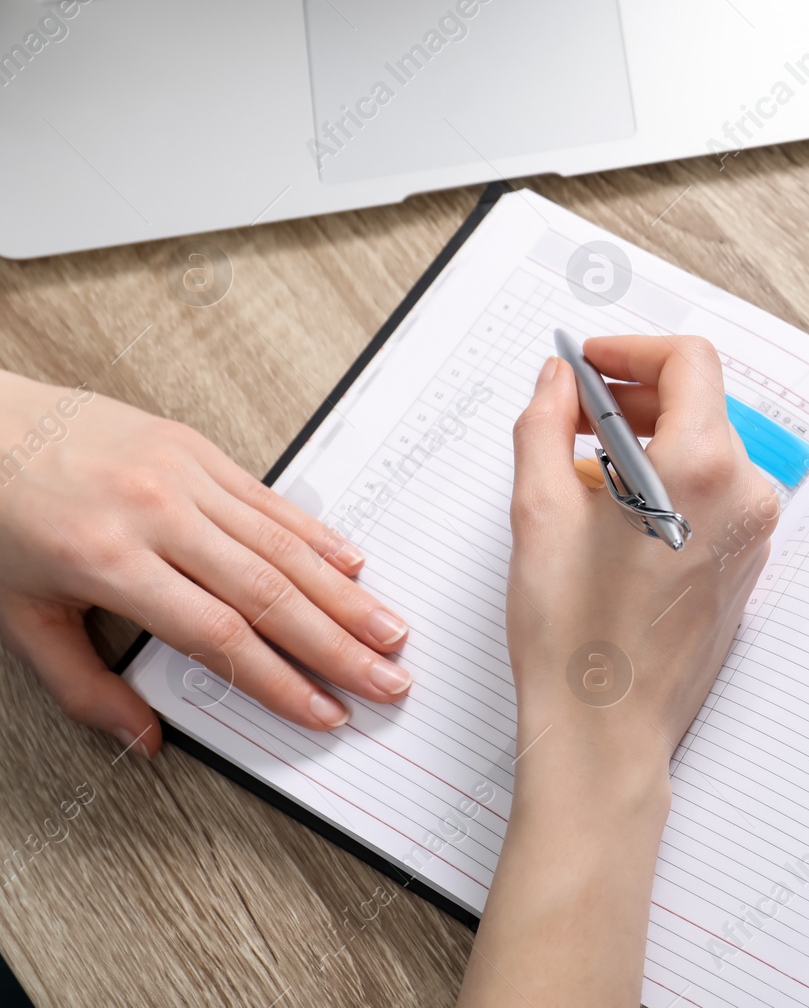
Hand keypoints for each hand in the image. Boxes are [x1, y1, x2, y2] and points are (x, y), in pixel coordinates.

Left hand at [0, 371, 413, 756]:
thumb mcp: (20, 617)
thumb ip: (83, 687)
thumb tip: (142, 740)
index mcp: (110, 562)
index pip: (219, 636)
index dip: (280, 682)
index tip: (323, 712)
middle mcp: (157, 514)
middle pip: (270, 593)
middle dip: (338, 646)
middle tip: (387, 680)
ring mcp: (183, 475)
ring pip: (283, 546)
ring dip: (346, 596)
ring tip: (390, 632)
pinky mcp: (196, 449)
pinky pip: (271, 500)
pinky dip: (318, 536)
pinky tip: (353, 566)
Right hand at [458, 335, 777, 1006]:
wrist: (607, 730)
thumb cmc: (574, 637)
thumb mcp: (538, 510)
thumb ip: (545, 423)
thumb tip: (558, 382)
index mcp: (703, 469)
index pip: (689, 362)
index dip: (633, 349)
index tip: (590, 362)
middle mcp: (744, 495)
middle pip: (699, 403)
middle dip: (634, 394)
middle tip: (572, 410)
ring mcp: (753, 533)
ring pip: (705, 448)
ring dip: (647, 440)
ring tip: (583, 468)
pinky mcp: (746, 564)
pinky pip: (712, 493)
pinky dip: (667, 480)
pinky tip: (614, 510)